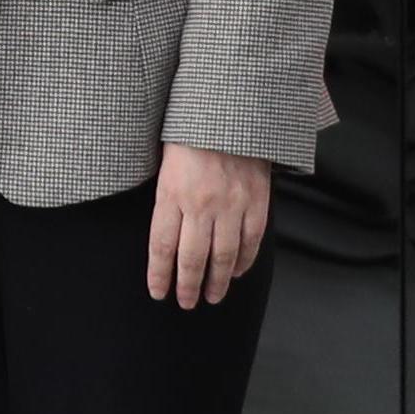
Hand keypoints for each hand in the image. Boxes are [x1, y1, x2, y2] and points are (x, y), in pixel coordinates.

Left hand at [147, 141, 272, 306]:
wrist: (231, 111)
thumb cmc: (190, 134)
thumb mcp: (164, 164)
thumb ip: (165, 199)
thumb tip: (163, 237)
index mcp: (171, 193)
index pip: (162, 247)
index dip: (159, 275)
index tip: (158, 292)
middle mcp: (201, 204)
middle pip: (192, 259)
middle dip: (187, 286)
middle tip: (185, 302)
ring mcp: (232, 205)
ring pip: (223, 256)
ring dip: (216, 282)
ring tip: (211, 297)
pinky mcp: (256, 202)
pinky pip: (251, 241)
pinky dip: (243, 261)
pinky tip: (235, 272)